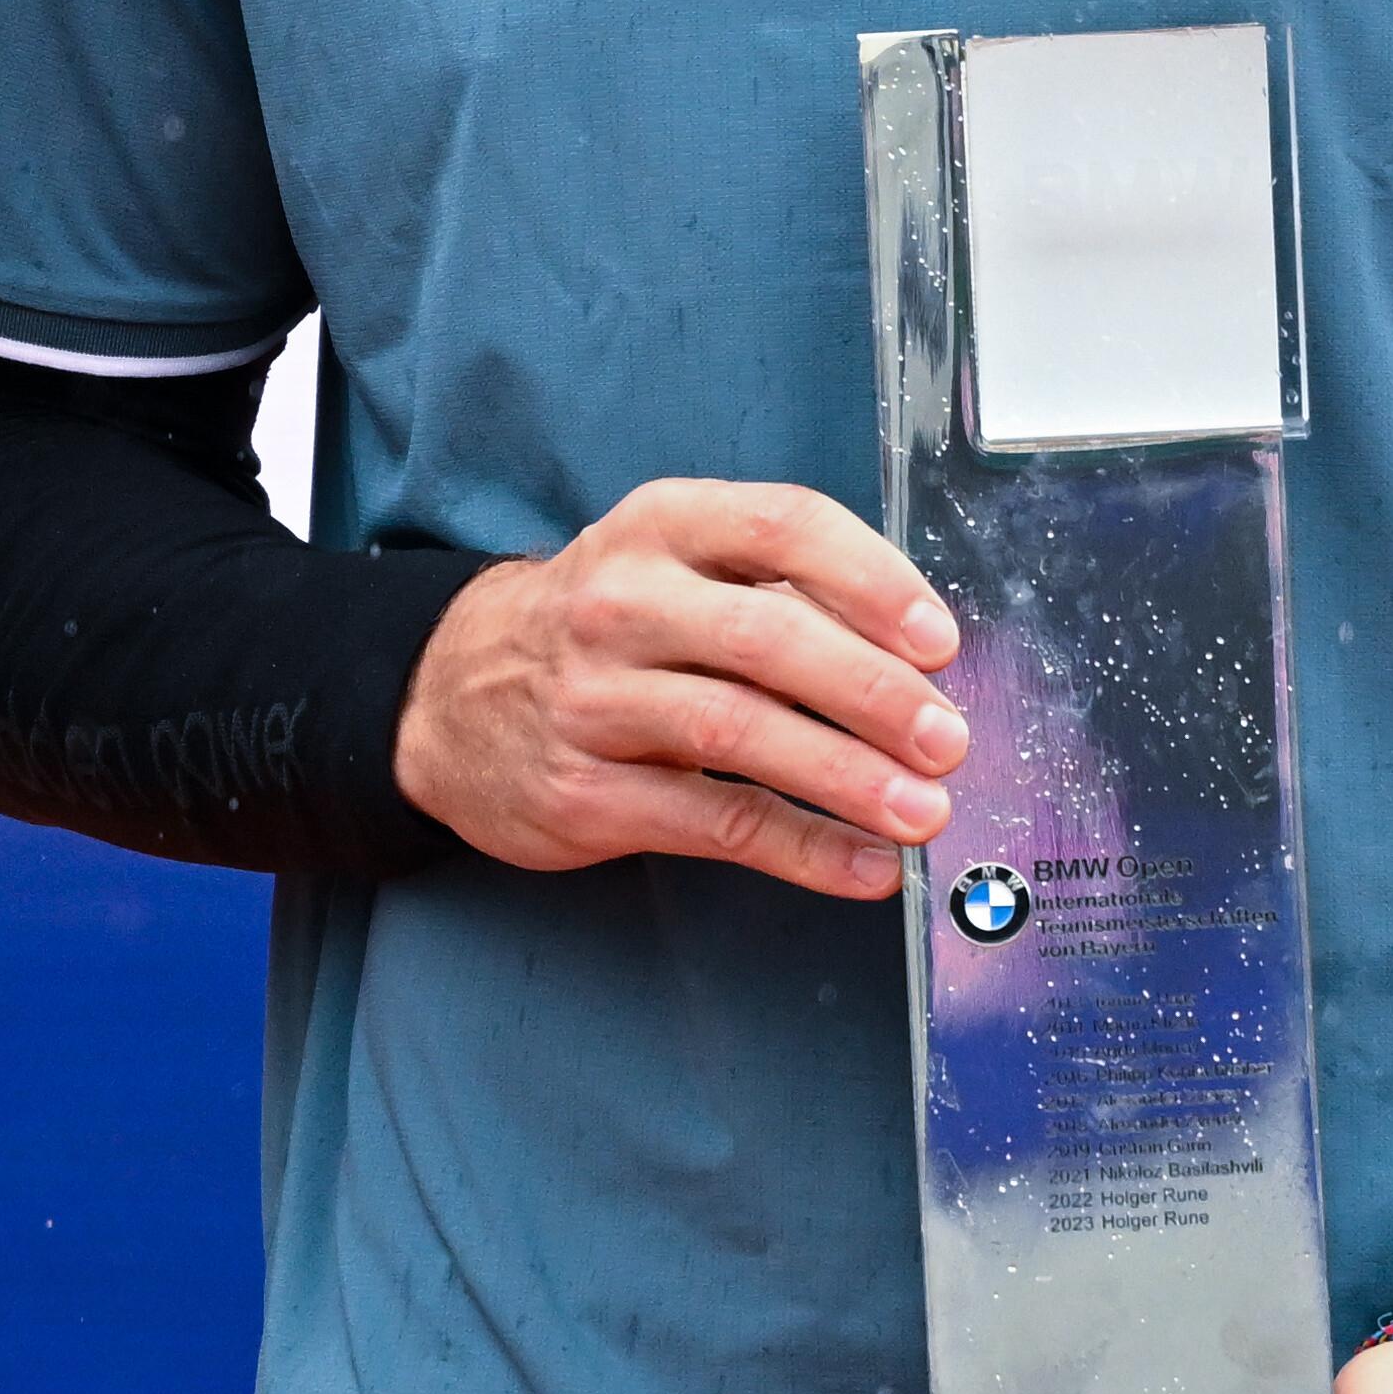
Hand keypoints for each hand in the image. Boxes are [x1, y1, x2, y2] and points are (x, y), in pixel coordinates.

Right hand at [389, 477, 965, 904]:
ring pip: (739, 731)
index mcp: (660, 528)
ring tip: (923, 812)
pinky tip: (862, 866)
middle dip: (872, 691)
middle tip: (946, 739)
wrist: (446, 695)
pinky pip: (712, 820)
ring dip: (846, 777)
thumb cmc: (600, 629)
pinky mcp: (587, 790)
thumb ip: (777, 590)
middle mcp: (620, 602)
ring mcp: (595, 698)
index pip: (781, 527)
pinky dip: (801, 848)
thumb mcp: (667, 568)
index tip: (939, 639)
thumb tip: (919, 657)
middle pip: (766, 636)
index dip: (872, 580)